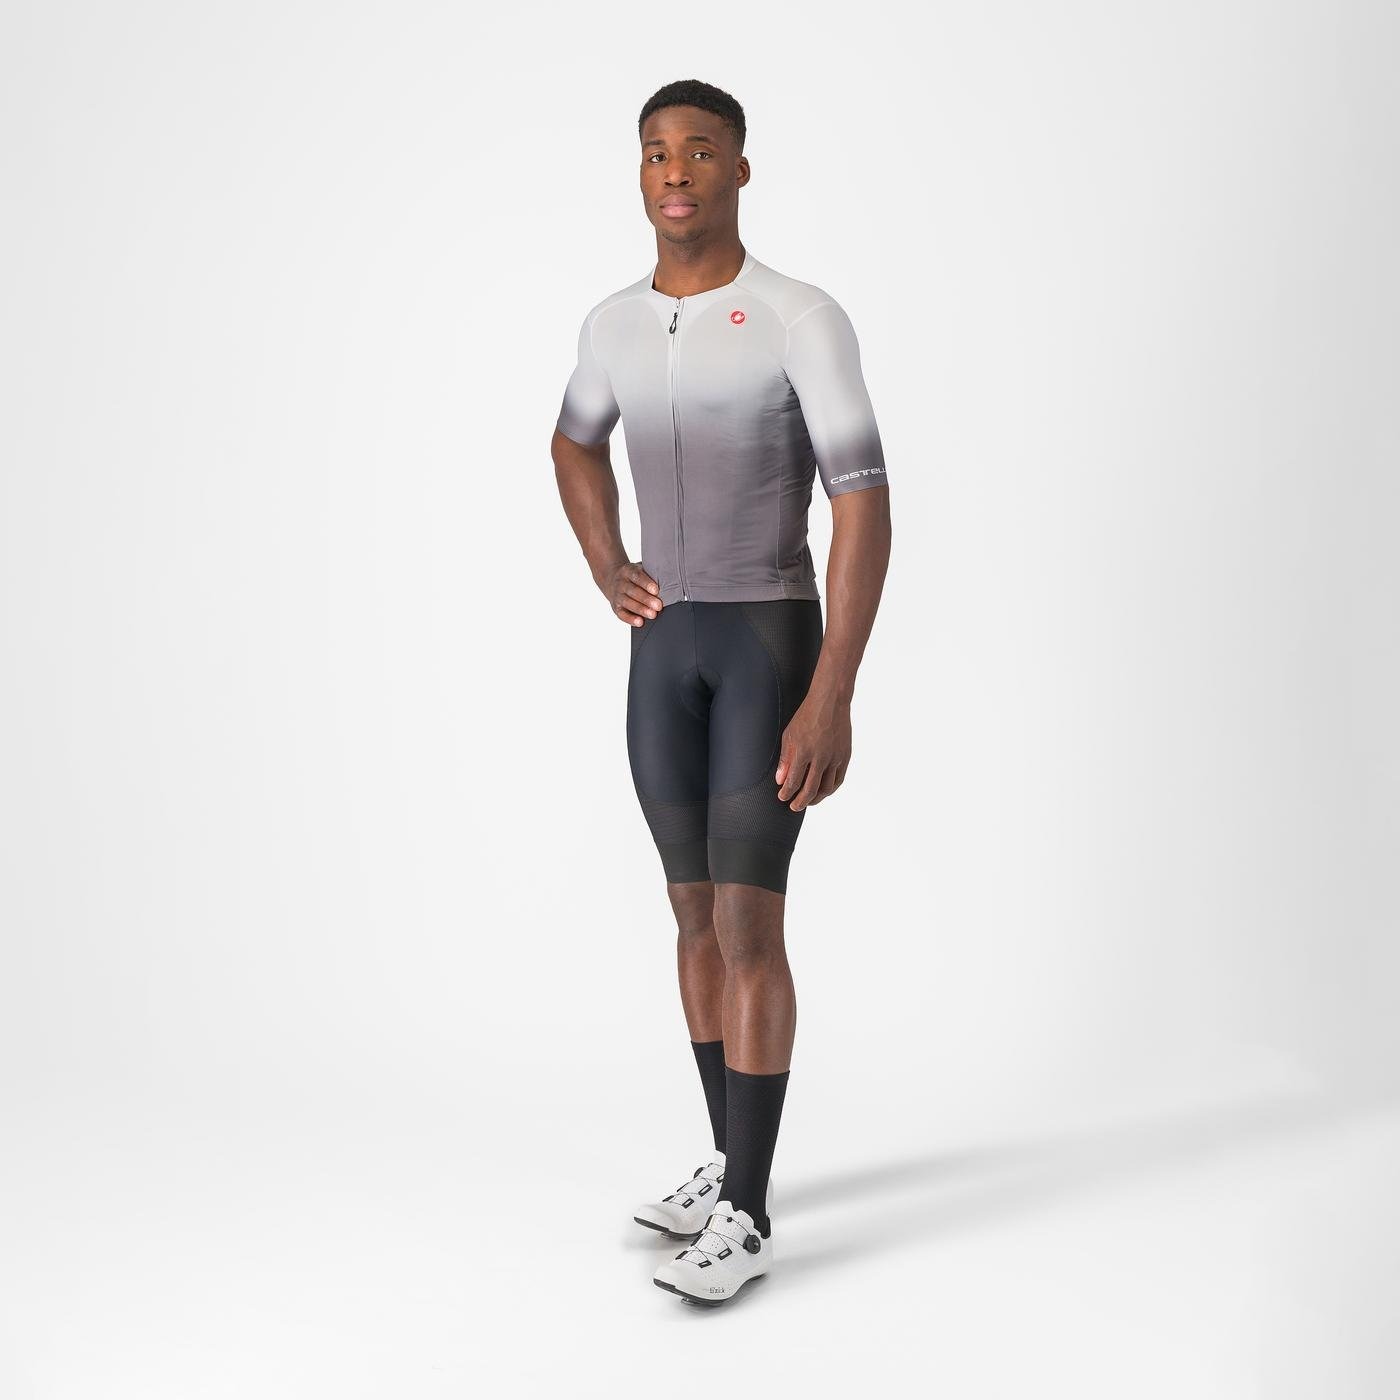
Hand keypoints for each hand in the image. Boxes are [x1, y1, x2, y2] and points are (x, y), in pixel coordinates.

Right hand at [602, 561, 663, 626]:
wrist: (612, 579)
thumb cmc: (633, 576)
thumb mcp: (640, 569)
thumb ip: (651, 574)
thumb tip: (669, 581)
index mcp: (628, 571)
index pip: (637, 576)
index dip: (646, 583)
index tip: (656, 590)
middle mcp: (621, 583)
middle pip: (633, 591)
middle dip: (646, 599)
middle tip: (658, 606)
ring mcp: (617, 595)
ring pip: (627, 603)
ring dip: (641, 610)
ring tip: (652, 615)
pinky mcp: (616, 607)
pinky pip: (622, 614)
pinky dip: (630, 619)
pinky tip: (640, 622)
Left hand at [775, 692, 850, 809]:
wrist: (830, 703)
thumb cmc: (807, 716)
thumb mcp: (789, 735)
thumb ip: (785, 759)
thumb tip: (780, 780)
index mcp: (803, 752)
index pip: (793, 782)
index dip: (787, 793)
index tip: (783, 797)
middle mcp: (820, 757)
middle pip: (810, 790)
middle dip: (800, 802)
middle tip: (794, 807)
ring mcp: (834, 758)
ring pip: (826, 788)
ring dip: (816, 799)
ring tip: (808, 802)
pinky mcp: (845, 756)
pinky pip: (839, 779)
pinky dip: (831, 789)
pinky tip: (823, 792)